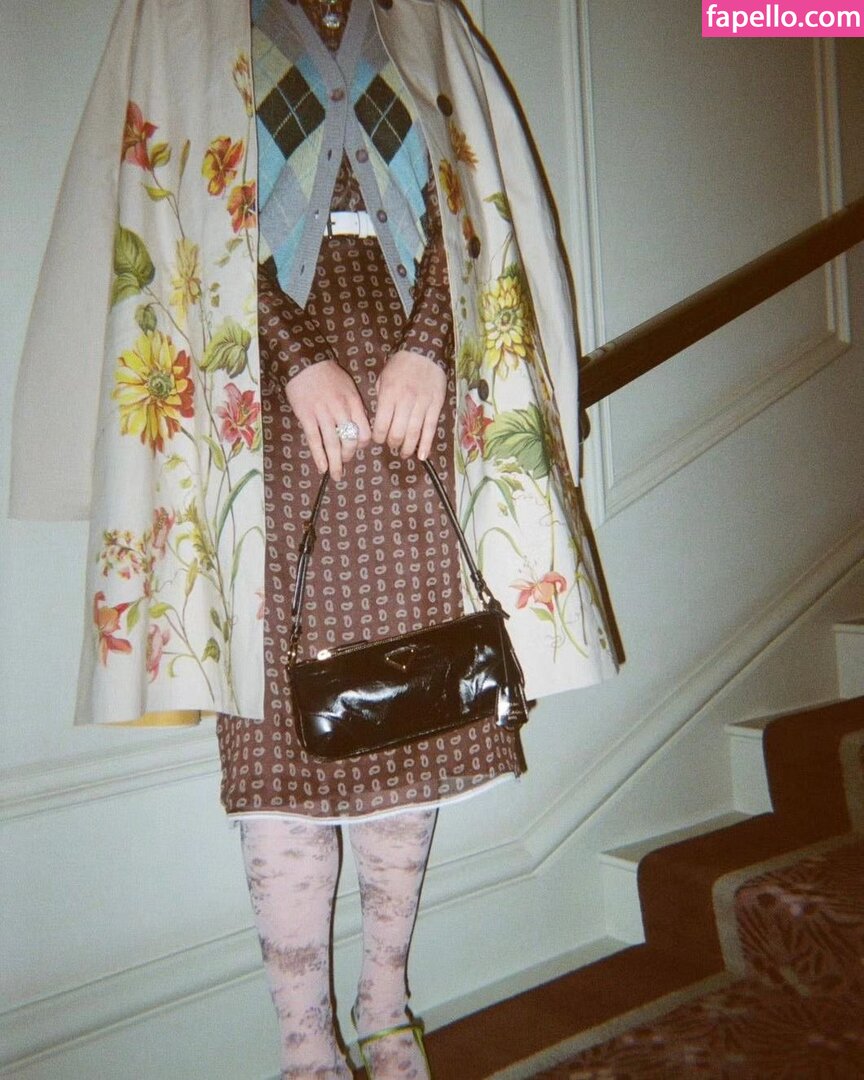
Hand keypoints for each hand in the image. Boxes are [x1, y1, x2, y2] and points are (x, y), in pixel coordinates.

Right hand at [284, 360, 371, 480]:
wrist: (305, 363)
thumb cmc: (328, 375)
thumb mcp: (349, 387)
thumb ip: (355, 406)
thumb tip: (359, 428)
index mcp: (353, 402)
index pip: (364, 431)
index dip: (363, 444)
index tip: (359, 448)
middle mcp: (340, 409)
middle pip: (350, 440)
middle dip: (349, 455)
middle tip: (346, 461)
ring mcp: (322, 413)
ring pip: (332, 443)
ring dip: (336, 462)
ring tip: (337, 474)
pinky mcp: (306, 416)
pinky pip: (314, 440)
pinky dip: (319, 456)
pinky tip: (322, 468)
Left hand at [372, 350, 446, 460]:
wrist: (424, 352)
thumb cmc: (399, 366)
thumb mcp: (383, 378)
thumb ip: (380, 400)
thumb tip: (379, 421)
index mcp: (389, 394)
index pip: (381, 425)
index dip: (378, 438)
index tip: (378, 440)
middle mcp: (405, 401)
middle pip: (397, 433)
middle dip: (392, 444)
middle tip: (392, 445)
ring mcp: (422, 404)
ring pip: (414, 434)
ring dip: (408, 448)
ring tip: (404, 453)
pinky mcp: (435, 406)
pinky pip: (430, 429)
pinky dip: (426, 445)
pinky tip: (422, 456)